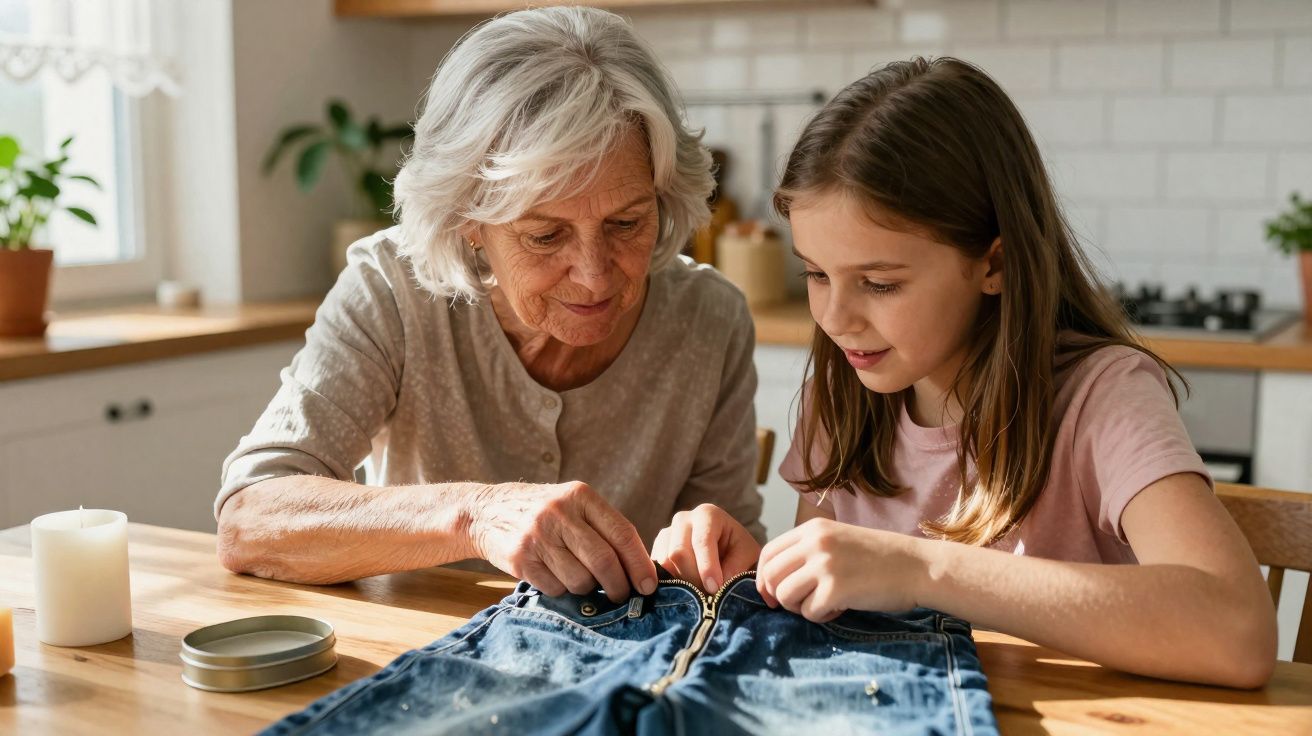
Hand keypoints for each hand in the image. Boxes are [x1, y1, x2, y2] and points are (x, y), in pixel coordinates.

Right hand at [466, 481, 656, 602]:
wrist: (486, 511)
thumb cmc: (544, 512)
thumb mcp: (573, 504)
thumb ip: (604, 528)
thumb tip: (640, 570)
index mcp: (581, 496)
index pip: (622, 534)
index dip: (640, 564)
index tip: (649, 585)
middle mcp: (560, 513)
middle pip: (604, 561)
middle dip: (619, 586)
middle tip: (622, 596)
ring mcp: (538, 536)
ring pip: (580, 580)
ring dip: (587, 590)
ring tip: (581, 579)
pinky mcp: (521, 559)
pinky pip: (555, 589)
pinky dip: (562, 591)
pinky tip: (555, 576)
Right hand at [651, 503, 760, 592]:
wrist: (724, 551)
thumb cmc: (738, 551)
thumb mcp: (748, 555)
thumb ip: (737, 567)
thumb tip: (717, 584)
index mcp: (708, 514)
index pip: (701, 541)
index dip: (707, 567)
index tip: (715, 589)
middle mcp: (683, 519)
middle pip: (678, 552)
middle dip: (693, 578)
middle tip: (708, 596)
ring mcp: (666, 533)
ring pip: (665, 563)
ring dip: (682, 584)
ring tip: (699, 593)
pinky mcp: (656, 549)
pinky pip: (655, 570)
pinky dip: (669, 584)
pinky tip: (685, 591)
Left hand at [756, 518, 926, 621]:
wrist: (917, 567)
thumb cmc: (879, 558)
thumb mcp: (838, 541)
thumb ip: (808, 553)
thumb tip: (773, 582)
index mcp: (813, 529)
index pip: (768, 553)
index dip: (763, 578)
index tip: (771, 594)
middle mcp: (815, 543)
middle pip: (771, 576)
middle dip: (779, 597)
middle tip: (800, 605)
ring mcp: (825, 565)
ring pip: (785, 596)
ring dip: (801, 608)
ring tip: (825, 603)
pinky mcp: (836, 589)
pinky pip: (810, 612)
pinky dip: (822, 617)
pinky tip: (842, 607)